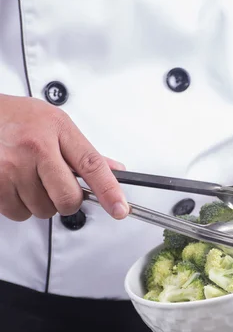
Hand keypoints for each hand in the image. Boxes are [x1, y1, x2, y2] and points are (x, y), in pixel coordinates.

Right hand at [0, 95, 128, 221]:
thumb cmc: (14, 118)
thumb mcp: (53, 123)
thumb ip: (83, 151)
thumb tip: (115, 171)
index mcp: (56, 129)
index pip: (92, 165)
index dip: (110, 191)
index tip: (121, 209)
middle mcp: (35, 148)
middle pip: (68, 199)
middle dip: (65, 201)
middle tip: (54, 186)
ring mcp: (12, 167)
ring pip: (42, 210)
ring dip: (38, 203)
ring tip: (26, 178)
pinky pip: (18, 213)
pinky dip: (18, 205)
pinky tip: (13, 184)